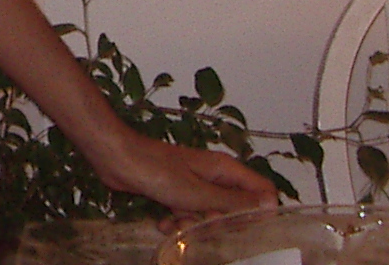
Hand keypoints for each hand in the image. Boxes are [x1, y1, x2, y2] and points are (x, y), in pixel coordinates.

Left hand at [84, 128, 277, 221]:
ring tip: (177, 222)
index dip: (261, 211)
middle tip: (204, 224)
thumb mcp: (199, 193)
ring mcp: (194, 184)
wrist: (117, 159)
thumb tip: (271, 205)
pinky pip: (187, 214)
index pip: (261, 189)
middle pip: (235, 207)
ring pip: (209, 214)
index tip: (248, 229)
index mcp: (224, 170)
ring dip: (195, 224)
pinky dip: (177, 221)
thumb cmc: (157, 171)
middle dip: (221, 222)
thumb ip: (234, 201)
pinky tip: (163, 222)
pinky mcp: (175, 193)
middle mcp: (213, 176)